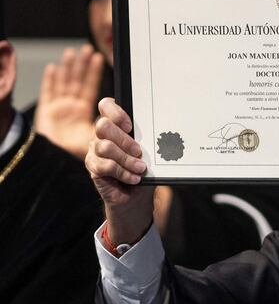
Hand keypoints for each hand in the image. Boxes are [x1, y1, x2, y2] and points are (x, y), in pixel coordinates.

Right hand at [34, 44, 103, 158]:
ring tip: (74, 52)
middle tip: (88, 48)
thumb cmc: (85, 154)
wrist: (64, 163)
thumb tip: (130, 122)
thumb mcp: (102, 139)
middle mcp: (72, 106)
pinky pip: (49, 93)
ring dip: (69, 67)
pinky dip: (51, 80)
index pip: (91, 87)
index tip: (100, 58)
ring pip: (65, 83)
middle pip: (78, 80)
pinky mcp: (47, 111)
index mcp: (84, 111)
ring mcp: (59, 107)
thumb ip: (113, 130)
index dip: (94, 73)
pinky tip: (54, 68)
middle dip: (82, 64)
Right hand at [85, 98, 153, 243]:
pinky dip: (123, 172)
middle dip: (124, 139)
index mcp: (116, 127)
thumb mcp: (149, 154)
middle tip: (139, 152)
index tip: (130, 126)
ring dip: (127, 160)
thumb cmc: (143, 171)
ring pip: (105, 147)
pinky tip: (133, 178)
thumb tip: (159, 137)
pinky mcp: (94, 167)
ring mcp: (95, 151)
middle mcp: (102, 136)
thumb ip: (147, 142)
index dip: (116, 112)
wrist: (135, 197)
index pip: (106, 106)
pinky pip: (105, 166)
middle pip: (103, 125)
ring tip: (140, 169)